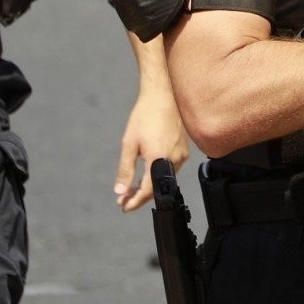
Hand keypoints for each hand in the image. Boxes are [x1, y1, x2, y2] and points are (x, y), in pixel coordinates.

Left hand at [114, 89, 190, 211]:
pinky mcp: (184, 150)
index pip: (148, 191)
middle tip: (124, 200)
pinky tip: (147, 174)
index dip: (135, 202)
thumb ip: (125, 170)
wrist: (163, 96)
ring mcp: (182, 155)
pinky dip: (158, 175)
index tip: (123, 207)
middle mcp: (174, 160)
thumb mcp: (129, 144)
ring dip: (149, 185)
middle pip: (158, 188)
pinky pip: (171, 168)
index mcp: (159, 160)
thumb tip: (120, 191)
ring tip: (132, 189)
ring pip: (165, 179)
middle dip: (140, 196)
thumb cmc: (145, 117)